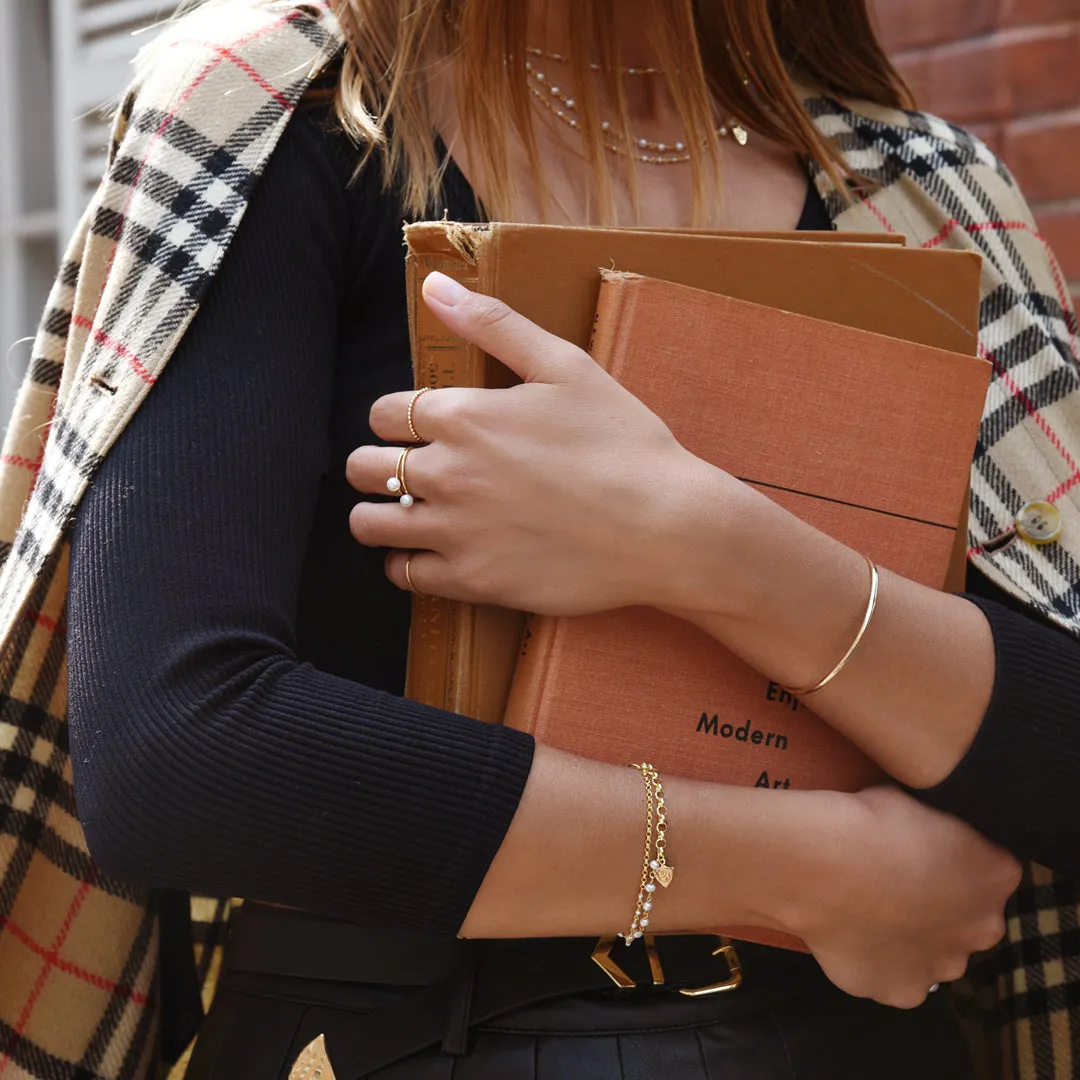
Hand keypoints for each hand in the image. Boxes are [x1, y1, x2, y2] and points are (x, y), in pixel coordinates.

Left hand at [346, 272, 716, 614]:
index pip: (382, 414)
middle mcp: (446, 473)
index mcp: (463, 415)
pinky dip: (405, 563)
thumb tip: (434, 283)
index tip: (422, 430)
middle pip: (361, 467)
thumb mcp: (565, 365)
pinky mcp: (471, 580)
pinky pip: (402, 575)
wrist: (666, 526)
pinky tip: (431, 553)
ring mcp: (455, 531)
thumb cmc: (622, 442)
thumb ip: (492, 322)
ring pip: (368, 523)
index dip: (397, 419)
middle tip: (409, 471)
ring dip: (379, 514)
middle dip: (376, 463)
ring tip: (409, 513)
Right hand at [779, 786, 1020, 1008]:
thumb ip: (937, 831)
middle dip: (939, 908)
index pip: (990, 869)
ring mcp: (943, 966)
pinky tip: (848, 935)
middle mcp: (982, 928)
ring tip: (866, 913)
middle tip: (894, 886)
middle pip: (967, 920)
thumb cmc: (868, 820)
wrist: (820, 863)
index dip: (953, 860)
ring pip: (933, 955)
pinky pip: (892, 979)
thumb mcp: (917, 803)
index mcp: (996, 874)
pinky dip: (875, 963)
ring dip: (910, 940)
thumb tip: (924, 833)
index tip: (920, 852)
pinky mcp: (902, 992)